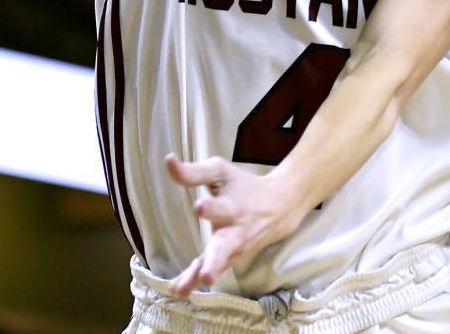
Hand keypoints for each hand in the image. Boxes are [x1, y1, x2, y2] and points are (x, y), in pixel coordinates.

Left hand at [163, 152, 309, 297]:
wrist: (281, 206)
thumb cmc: (245, 186)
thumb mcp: (222, 172)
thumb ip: (195, 172)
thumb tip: (168, 161)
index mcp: (233, 206)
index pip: (221, 207)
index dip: (210, 207)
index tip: (199, 206)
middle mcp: (235, 230)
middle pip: (225, 247)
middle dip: (215, 261)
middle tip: (207, 274)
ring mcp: (234, 248)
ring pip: (218, 264)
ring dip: (204, 275)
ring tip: (184, 289)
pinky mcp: (229, 258)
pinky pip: (211, 269)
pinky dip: (194, 280)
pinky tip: (178, 289)